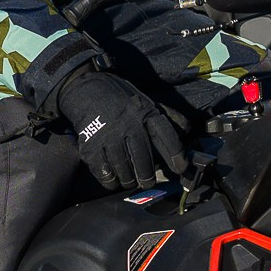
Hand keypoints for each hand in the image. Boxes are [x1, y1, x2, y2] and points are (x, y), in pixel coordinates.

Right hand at [53, 68, 189, 192]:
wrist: (82, 87)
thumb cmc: (119, 97)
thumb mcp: (144, 99)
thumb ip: (166, 115)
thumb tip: (187, 130)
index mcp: (143, 111)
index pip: (165, 134)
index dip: (175, 153)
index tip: (180, 168)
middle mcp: (127, 123)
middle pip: (143, 158)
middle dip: (147, 176)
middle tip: (148, 182)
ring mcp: (107, 135)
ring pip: (124, 168)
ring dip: (129, 180)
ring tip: (131, 181)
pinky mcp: (90, 145)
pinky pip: (104, 171)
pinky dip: (110, 180)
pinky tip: (114, 179)